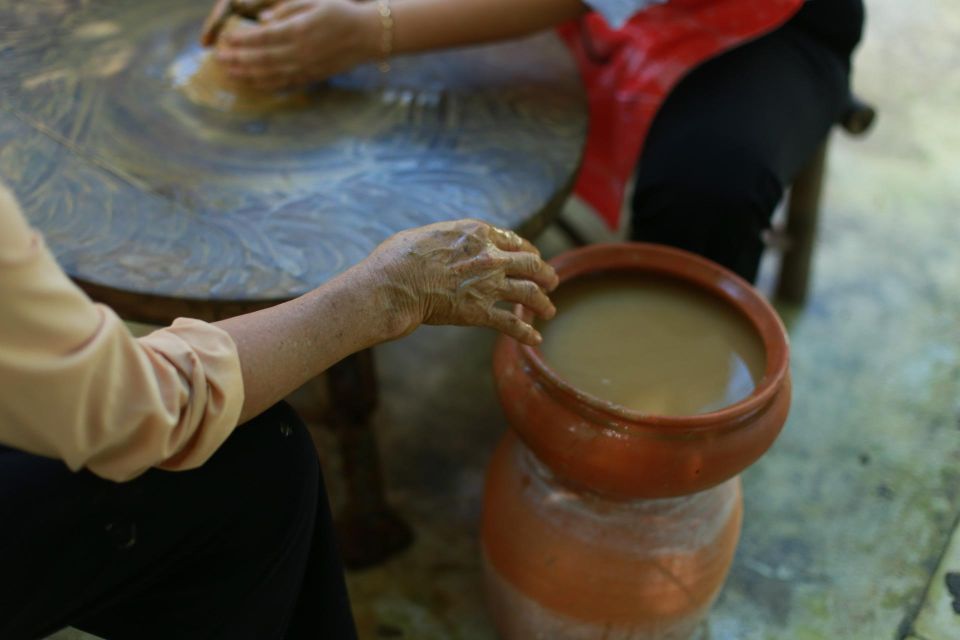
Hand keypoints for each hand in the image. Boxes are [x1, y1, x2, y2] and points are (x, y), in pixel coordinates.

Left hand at [213, 0, 379, 89]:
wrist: (368, 35)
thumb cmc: (340, 12)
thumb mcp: (313, 1)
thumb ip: (286, 9)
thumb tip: (262, 20)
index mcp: (298, 30)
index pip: (261, 38)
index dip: (240, 40)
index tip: (225, 40)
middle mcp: (299, 52)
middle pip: (260, 59)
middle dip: (237, 59)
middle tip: (218, 58)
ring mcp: (305, 67)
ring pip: (269, 75)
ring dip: (246, 75)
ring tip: (229, 72)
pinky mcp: (311, 76)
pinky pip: (283, 83)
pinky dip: (265, 84)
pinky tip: (251, 82)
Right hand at [363, 220, 558, 345]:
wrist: (394, 285)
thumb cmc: (399, 258)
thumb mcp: (428, 234)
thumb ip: (448, 239)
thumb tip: (445, 244)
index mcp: (477, 234)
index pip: (514, 240)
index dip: (527, 250)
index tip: (532, 257)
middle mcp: (490, 257)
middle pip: (531, 264)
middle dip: (545, 273)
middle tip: (552, 282)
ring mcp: (488, 285)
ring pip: (529, 293)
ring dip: (543, 303)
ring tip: (550, 311)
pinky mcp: (480, 312)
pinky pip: (512, 324)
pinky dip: (526, 333)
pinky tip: (536, 340)